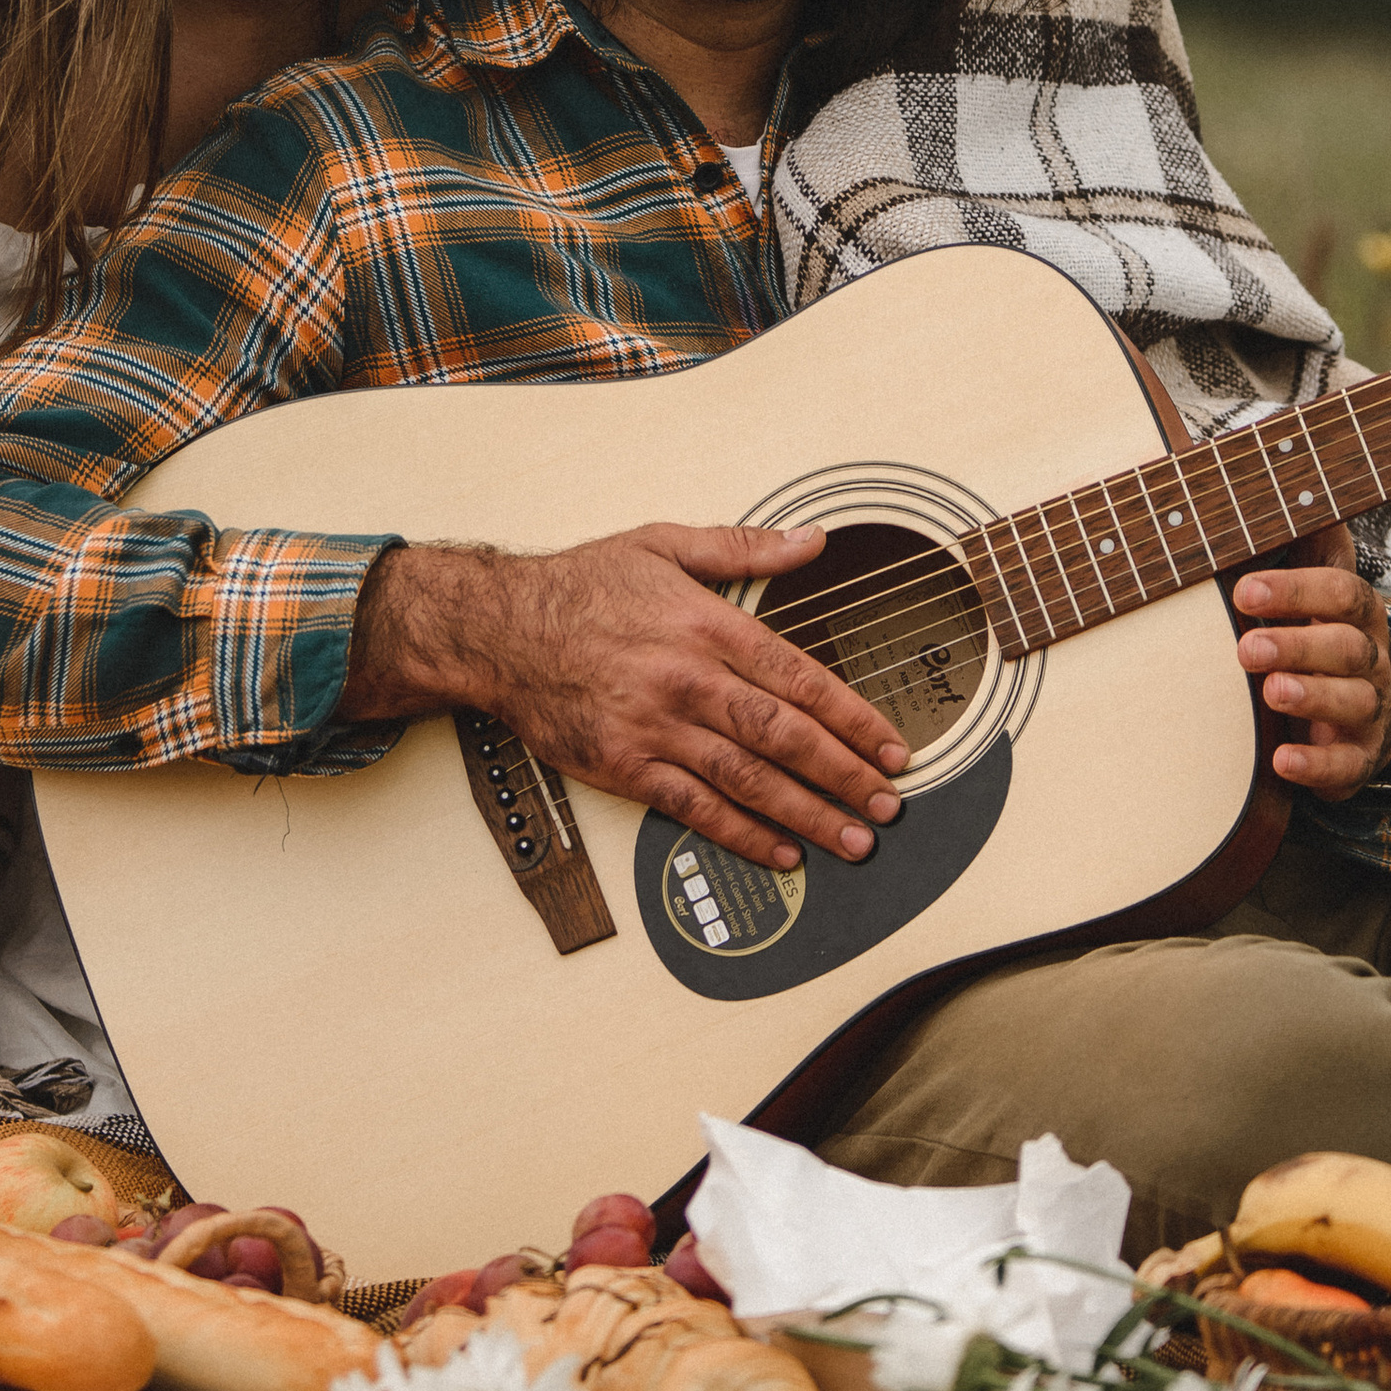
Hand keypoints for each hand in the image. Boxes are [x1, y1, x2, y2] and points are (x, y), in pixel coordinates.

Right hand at [344, 524, 910, 873]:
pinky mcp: (624, 766)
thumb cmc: (580, 586)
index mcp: (707, 625)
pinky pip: (695, 808)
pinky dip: (742, 834)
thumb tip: (811, 539)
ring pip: (748, 779)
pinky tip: (782, 850)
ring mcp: (656, 728)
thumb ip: (744, 546)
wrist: (499, 629)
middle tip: (890, 803)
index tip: (891, 745)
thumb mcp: (663, 544)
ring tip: (854, 837)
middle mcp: (688, 680)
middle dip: (846, 774)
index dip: (853, 717)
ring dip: (809, 813)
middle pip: (784, 736)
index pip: (800, 678)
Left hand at [1231, 518, 1390, 802]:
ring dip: (1311, 696)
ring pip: (1351, 701)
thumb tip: (1280, 458)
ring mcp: (1367, 710)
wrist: (1364, 711)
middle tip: (1248, 647)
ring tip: (1272, 692)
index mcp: (1354, 610)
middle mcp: (1369, 656)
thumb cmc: (1316, 633)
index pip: (1338, 593)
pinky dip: (1316, 765)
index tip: (1245, 592)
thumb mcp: (1308, 586)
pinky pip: (1345, 766)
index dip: (1295, 591)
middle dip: (1297, 644)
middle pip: (1345, 647)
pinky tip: (1282, 761)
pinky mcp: (1358, 758)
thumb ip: (1297, 537)